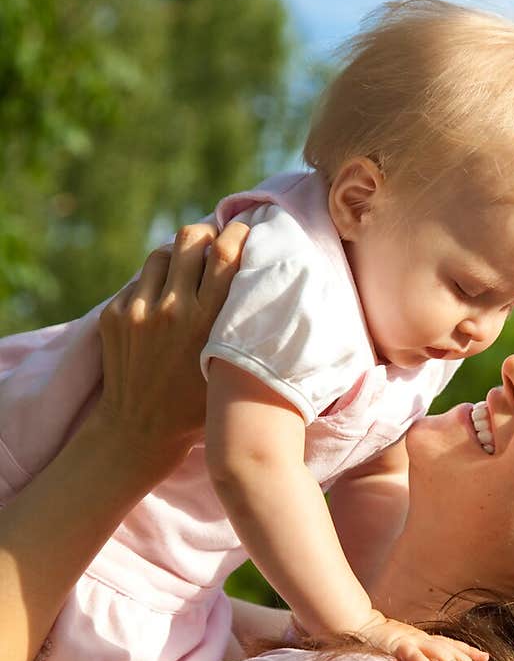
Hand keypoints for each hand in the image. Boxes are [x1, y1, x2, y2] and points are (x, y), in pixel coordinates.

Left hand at [93, 222, 247, 469]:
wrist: (140, 429)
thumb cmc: (197, 402)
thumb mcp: (230, 364)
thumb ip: (238, 325)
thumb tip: (252, 278)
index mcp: (207, 322)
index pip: (226, 253)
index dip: (238, 234)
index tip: (244, 231)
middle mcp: (172, 309)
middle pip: (191, 238)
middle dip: (206, 235)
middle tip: (213, 245)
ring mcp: (137, 310)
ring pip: (162, 254)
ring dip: (178, 256)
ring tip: (186, 272)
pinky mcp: (114, 314)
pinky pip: (139, 281)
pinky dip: (154, 286)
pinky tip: (163, 304)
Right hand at [355, 613, 489, 660]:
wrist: (360, 625)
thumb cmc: (381, 641)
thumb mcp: (405, 649)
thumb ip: (419, 657)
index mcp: (426, 641)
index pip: (453, 645)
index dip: (470, 652)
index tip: (486, 660)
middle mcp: (424, 640)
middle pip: (454, 653)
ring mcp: (413, 642)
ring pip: (441, 656)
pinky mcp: (400, 646)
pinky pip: (416, 658)